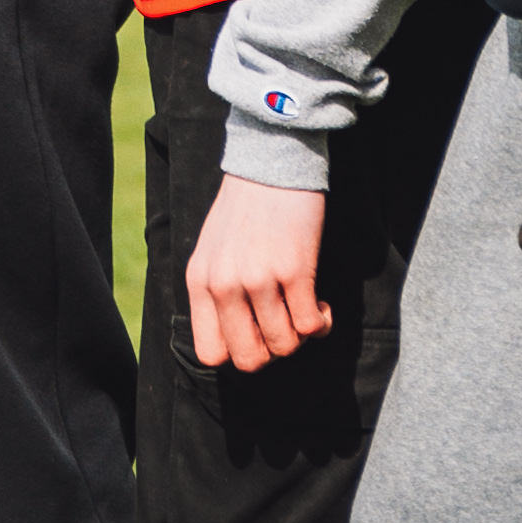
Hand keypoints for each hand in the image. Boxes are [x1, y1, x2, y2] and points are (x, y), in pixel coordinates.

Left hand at [184, 176, 332, 370]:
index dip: (239, 353)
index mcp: (200, 281)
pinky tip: (321, 304)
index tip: (257, 335)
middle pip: (250, 359)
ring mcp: (258, 279)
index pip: (210, 352)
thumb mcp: (212, 250)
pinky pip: (311, 325)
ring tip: (305, 309)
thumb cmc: (244, 208)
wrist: (270, 163)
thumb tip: (238, 336)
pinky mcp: (293, 271)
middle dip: (273, 351)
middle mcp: (224, 285)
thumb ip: (217, 290)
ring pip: (284, 345)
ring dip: (301, 336)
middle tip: (284, 326)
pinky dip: (321, 323)